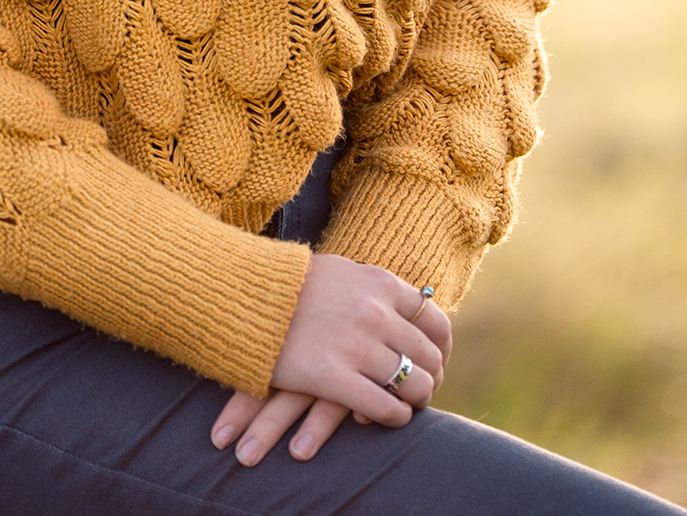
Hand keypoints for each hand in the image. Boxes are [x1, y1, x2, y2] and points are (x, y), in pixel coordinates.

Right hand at [210, 257, 451, 465]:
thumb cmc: (292, 283)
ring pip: (411, 383)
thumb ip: (374, 287)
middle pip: (426, 354)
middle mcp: (376, 313)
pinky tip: (394, 417)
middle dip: (431, 375)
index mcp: (380, 284)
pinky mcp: (333, 377)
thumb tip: (405, 301)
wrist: (246, 295)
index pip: (433, 320)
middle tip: (426, 387)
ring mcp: (356, 346)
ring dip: (417, 398)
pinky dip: (395, 416)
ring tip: (412, 404)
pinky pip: (383, 406)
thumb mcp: (342, 270)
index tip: (436, 359)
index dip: (440, 346)